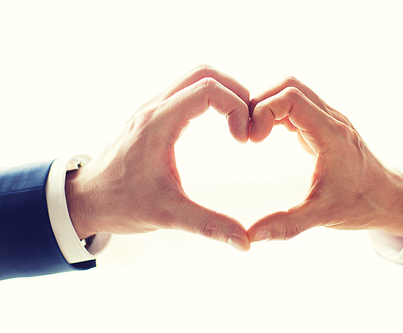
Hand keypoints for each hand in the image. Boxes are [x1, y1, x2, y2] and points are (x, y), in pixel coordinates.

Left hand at [65, 65, 250, 250]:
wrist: (86, 199)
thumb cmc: (120, 204)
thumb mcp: (167, 216)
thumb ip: (208, 226)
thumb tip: (244, 243)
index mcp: (158, 124)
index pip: (207, 89)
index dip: (236, 107)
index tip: (243, 139)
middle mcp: (154, 108)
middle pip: (204, 73)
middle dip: (235, 93)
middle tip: (247, 124)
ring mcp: (152, 108)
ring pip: (194, 77)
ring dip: (223, 93)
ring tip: (238, 123)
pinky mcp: (153, 115)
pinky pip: (186, 90)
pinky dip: (210, 98)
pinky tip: (220, 123)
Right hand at [247, 77, 402, 242]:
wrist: (388, 198)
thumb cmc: (360, 205)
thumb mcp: (322, 217)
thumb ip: (286, 226)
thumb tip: (252, 237)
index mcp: (331, 135)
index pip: (291, 97)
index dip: (263, 111)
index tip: (252, 140)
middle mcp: (331, 119)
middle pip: (289, 85)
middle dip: (260, 102)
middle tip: (248, 134)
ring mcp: (329, 119)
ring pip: (293, 90)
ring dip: (268, 105)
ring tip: (255, 134)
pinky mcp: (325, 124)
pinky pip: (297, 104)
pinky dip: (277, 112)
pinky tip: (267, 134)